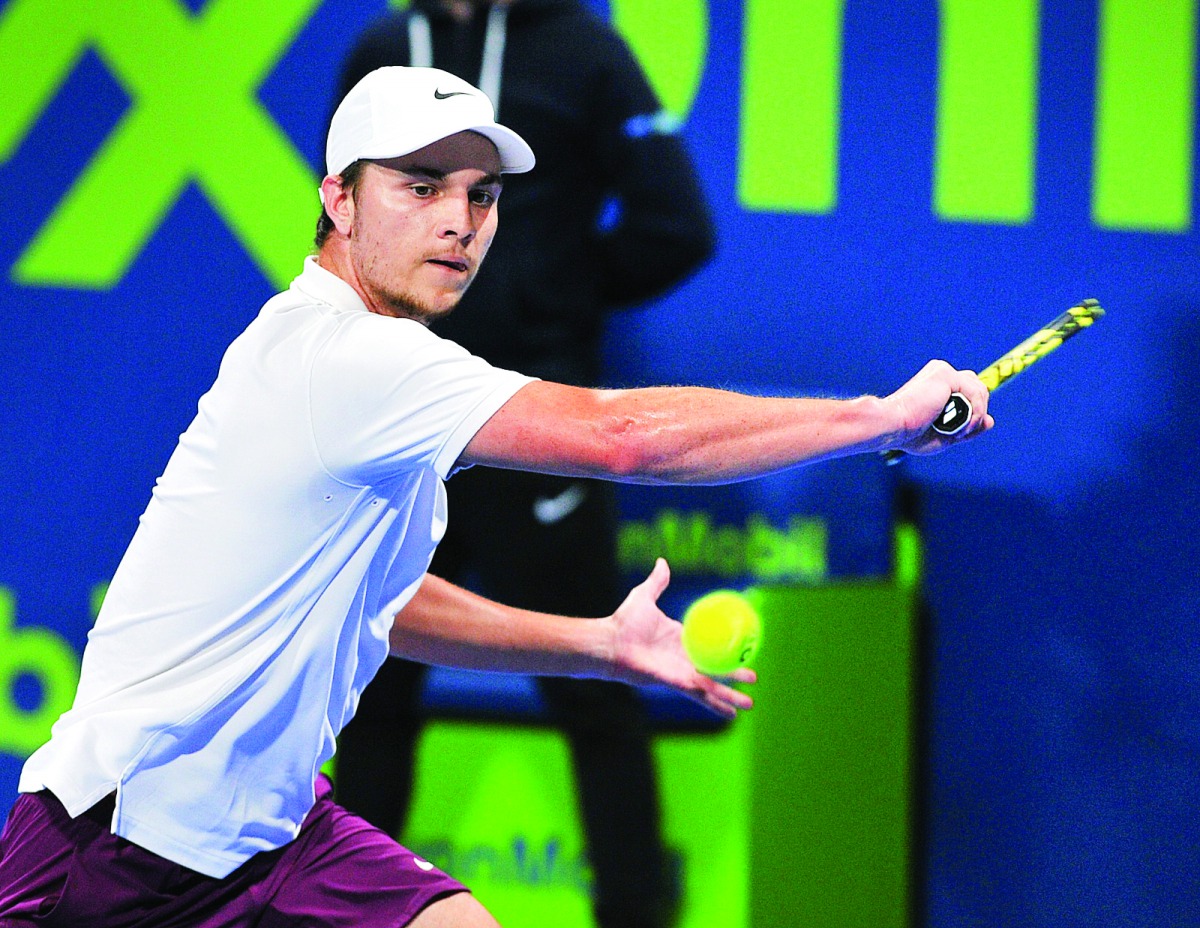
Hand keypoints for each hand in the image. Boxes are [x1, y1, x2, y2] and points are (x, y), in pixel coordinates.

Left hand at [603, 558, 753, 717]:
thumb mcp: (644, 596)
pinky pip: (700, 695)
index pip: (707, 646)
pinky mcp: (676, 683)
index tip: (740, 649)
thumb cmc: (624, 622)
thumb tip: (662, 561)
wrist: (611, 642)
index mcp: (681, 640)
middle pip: (715, 670)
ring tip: (749, 704)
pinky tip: (730, 715)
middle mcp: (684, 659)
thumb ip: (656, 581)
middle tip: (753, 677)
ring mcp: (681, 673)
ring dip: (730, 696)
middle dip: (734, 676)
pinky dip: (716, 705)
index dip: (723, 649)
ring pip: (711, 687)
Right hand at [886, 359, 993, 455]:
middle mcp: (941, 373)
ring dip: (977, 415)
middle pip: (978, 388)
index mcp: (937, 383)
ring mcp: (944, 372)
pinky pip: (975, 393)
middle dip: (978, 411)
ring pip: (980, 390)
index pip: (970, 392)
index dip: (974, 413)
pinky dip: (975, 413)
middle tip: (963, 432)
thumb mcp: (946, 434)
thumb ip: (969, 427)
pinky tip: (964, 426)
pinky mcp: (947, 375)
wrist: (894, 427)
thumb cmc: (911, 434)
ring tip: (961, 432)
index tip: (963, 433)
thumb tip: (991, 421)